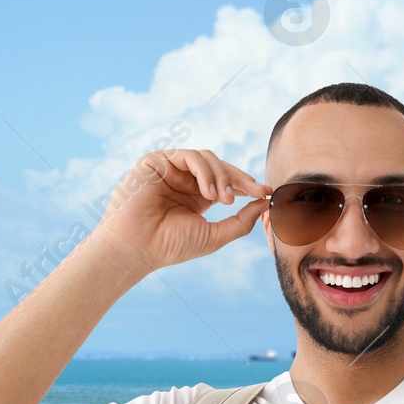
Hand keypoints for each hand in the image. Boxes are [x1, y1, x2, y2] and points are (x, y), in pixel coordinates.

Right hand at [88, 148, 270, 273]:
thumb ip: (241, 221)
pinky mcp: (156, 161)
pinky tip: (209, 192)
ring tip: (225, 199)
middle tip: (256, 191)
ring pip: (207, 158)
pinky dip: (204, 171)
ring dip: (222, 176)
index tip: (266, 193)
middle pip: (220, 167)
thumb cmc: (170, 246)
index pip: (227, 182)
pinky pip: (189, 156)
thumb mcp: (214, 235)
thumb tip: (264, 204)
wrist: (137, 247)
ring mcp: (170, 169)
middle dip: (241, 178)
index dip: (247, 185)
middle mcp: (184, 180)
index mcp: (196, 197)